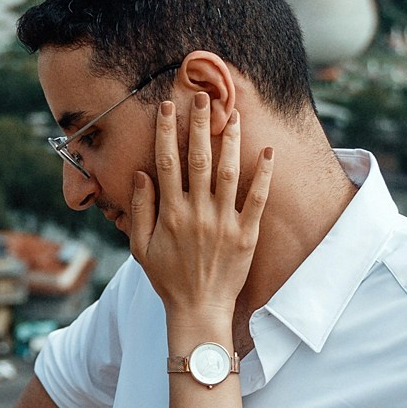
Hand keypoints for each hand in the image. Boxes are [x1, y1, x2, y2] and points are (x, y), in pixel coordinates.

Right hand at [126, 97, 272, 327]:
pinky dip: (263, 174)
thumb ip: (140, 209)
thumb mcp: (141, 247)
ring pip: (228, 172)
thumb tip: (141, 173)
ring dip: (230, 140)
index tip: (168, 106)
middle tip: (202, 97)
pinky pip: (257, 199)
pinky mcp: (246, 234)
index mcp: (170, 213)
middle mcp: (197, 213)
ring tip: (233, 114)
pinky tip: (267, 150)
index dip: (167, 131)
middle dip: (199, 125)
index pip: (167, 162)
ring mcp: (223, 222)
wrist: (198, 310)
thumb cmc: (167, 279)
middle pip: (198, 159)